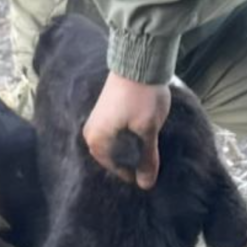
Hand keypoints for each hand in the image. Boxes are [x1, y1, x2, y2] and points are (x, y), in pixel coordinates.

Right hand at [82, 72, 170, 189]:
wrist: (138, 61)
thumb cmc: (142, 97)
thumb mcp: (148, 131)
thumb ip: (147, 159)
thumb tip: (146, 185)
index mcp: (97, 141)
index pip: (119, 170)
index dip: (138, 172)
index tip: (155, 169)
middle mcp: (91, 133)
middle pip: (116, 158)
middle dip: (135, 159)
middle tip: (155, 156)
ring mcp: (97, 121)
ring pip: (117, 145)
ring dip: (133, 147)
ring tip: (151, 143)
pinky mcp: (105, 111)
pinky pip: (116, 133)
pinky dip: (130, 135)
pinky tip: (144, 131)